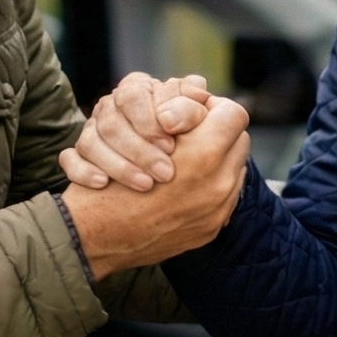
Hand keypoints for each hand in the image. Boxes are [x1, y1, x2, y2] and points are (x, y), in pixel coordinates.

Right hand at [58, 73, 216, 190]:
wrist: (164, 175)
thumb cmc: (184, 135)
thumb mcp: (193, 117)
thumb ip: (193, 104)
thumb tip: (196, 96)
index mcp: (136, 88)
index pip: (132, 95)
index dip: (150, 121)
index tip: (172, 146)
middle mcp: (110, 106)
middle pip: (111, 123)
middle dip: (140, 151)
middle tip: (166, 174)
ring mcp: (91, 130)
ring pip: (90, 142)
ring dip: (119, 166)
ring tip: (146, 186)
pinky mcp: (78, 155)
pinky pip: (69, 159)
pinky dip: (83, 171)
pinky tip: (103, 184)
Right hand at [62, 95, 249, 277]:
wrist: (96, 237)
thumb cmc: (110, 181)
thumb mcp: (137, 133)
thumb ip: (179, 115)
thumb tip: (202, 99)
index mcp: (203, 155)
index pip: (233, 114)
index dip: (212, 109)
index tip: (195, 116)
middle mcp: (217, 185)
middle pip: (240, 141)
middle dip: (219, 134)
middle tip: (194, 135)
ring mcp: (216, 211)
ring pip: (236, 168)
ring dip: (218, 161)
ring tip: (192, 162)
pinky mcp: (210, 230)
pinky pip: (228, 197)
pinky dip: (212, 186)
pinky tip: (187, 185)